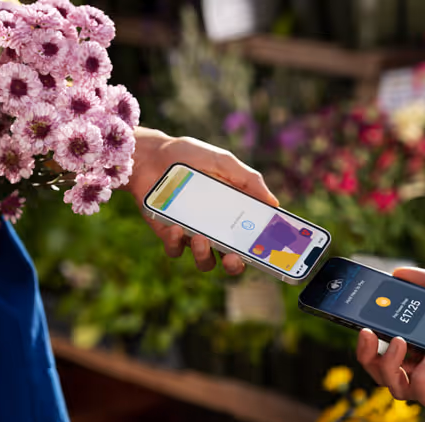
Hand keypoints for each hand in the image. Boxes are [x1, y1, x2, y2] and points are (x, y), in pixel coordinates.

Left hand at [125, 127, 278, 274]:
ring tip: (200, 239)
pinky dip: (176, 242)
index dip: (260, 251)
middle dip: (234, 265)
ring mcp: (191, 233)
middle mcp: (214, 228)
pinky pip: (175, 249)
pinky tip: (174, 226)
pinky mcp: (168, 234)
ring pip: (204, 260)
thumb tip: (274, 202)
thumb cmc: (189, 156)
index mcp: (232, 214)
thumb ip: (249, 179)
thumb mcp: (223, 162)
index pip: (251, 239)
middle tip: (232, 257)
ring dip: (204, 255)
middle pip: (231, 259)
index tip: (265, 252)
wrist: (150, 154)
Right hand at [356, 268, 424, 405]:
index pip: (386, 351)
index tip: (359, 322)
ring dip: (388, 368)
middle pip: (383, 374)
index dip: (367, 343)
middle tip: (367, 334)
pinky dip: (419, 378)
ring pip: (398, 389)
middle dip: (368, 358)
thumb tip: (397, 272)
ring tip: (398, 343)